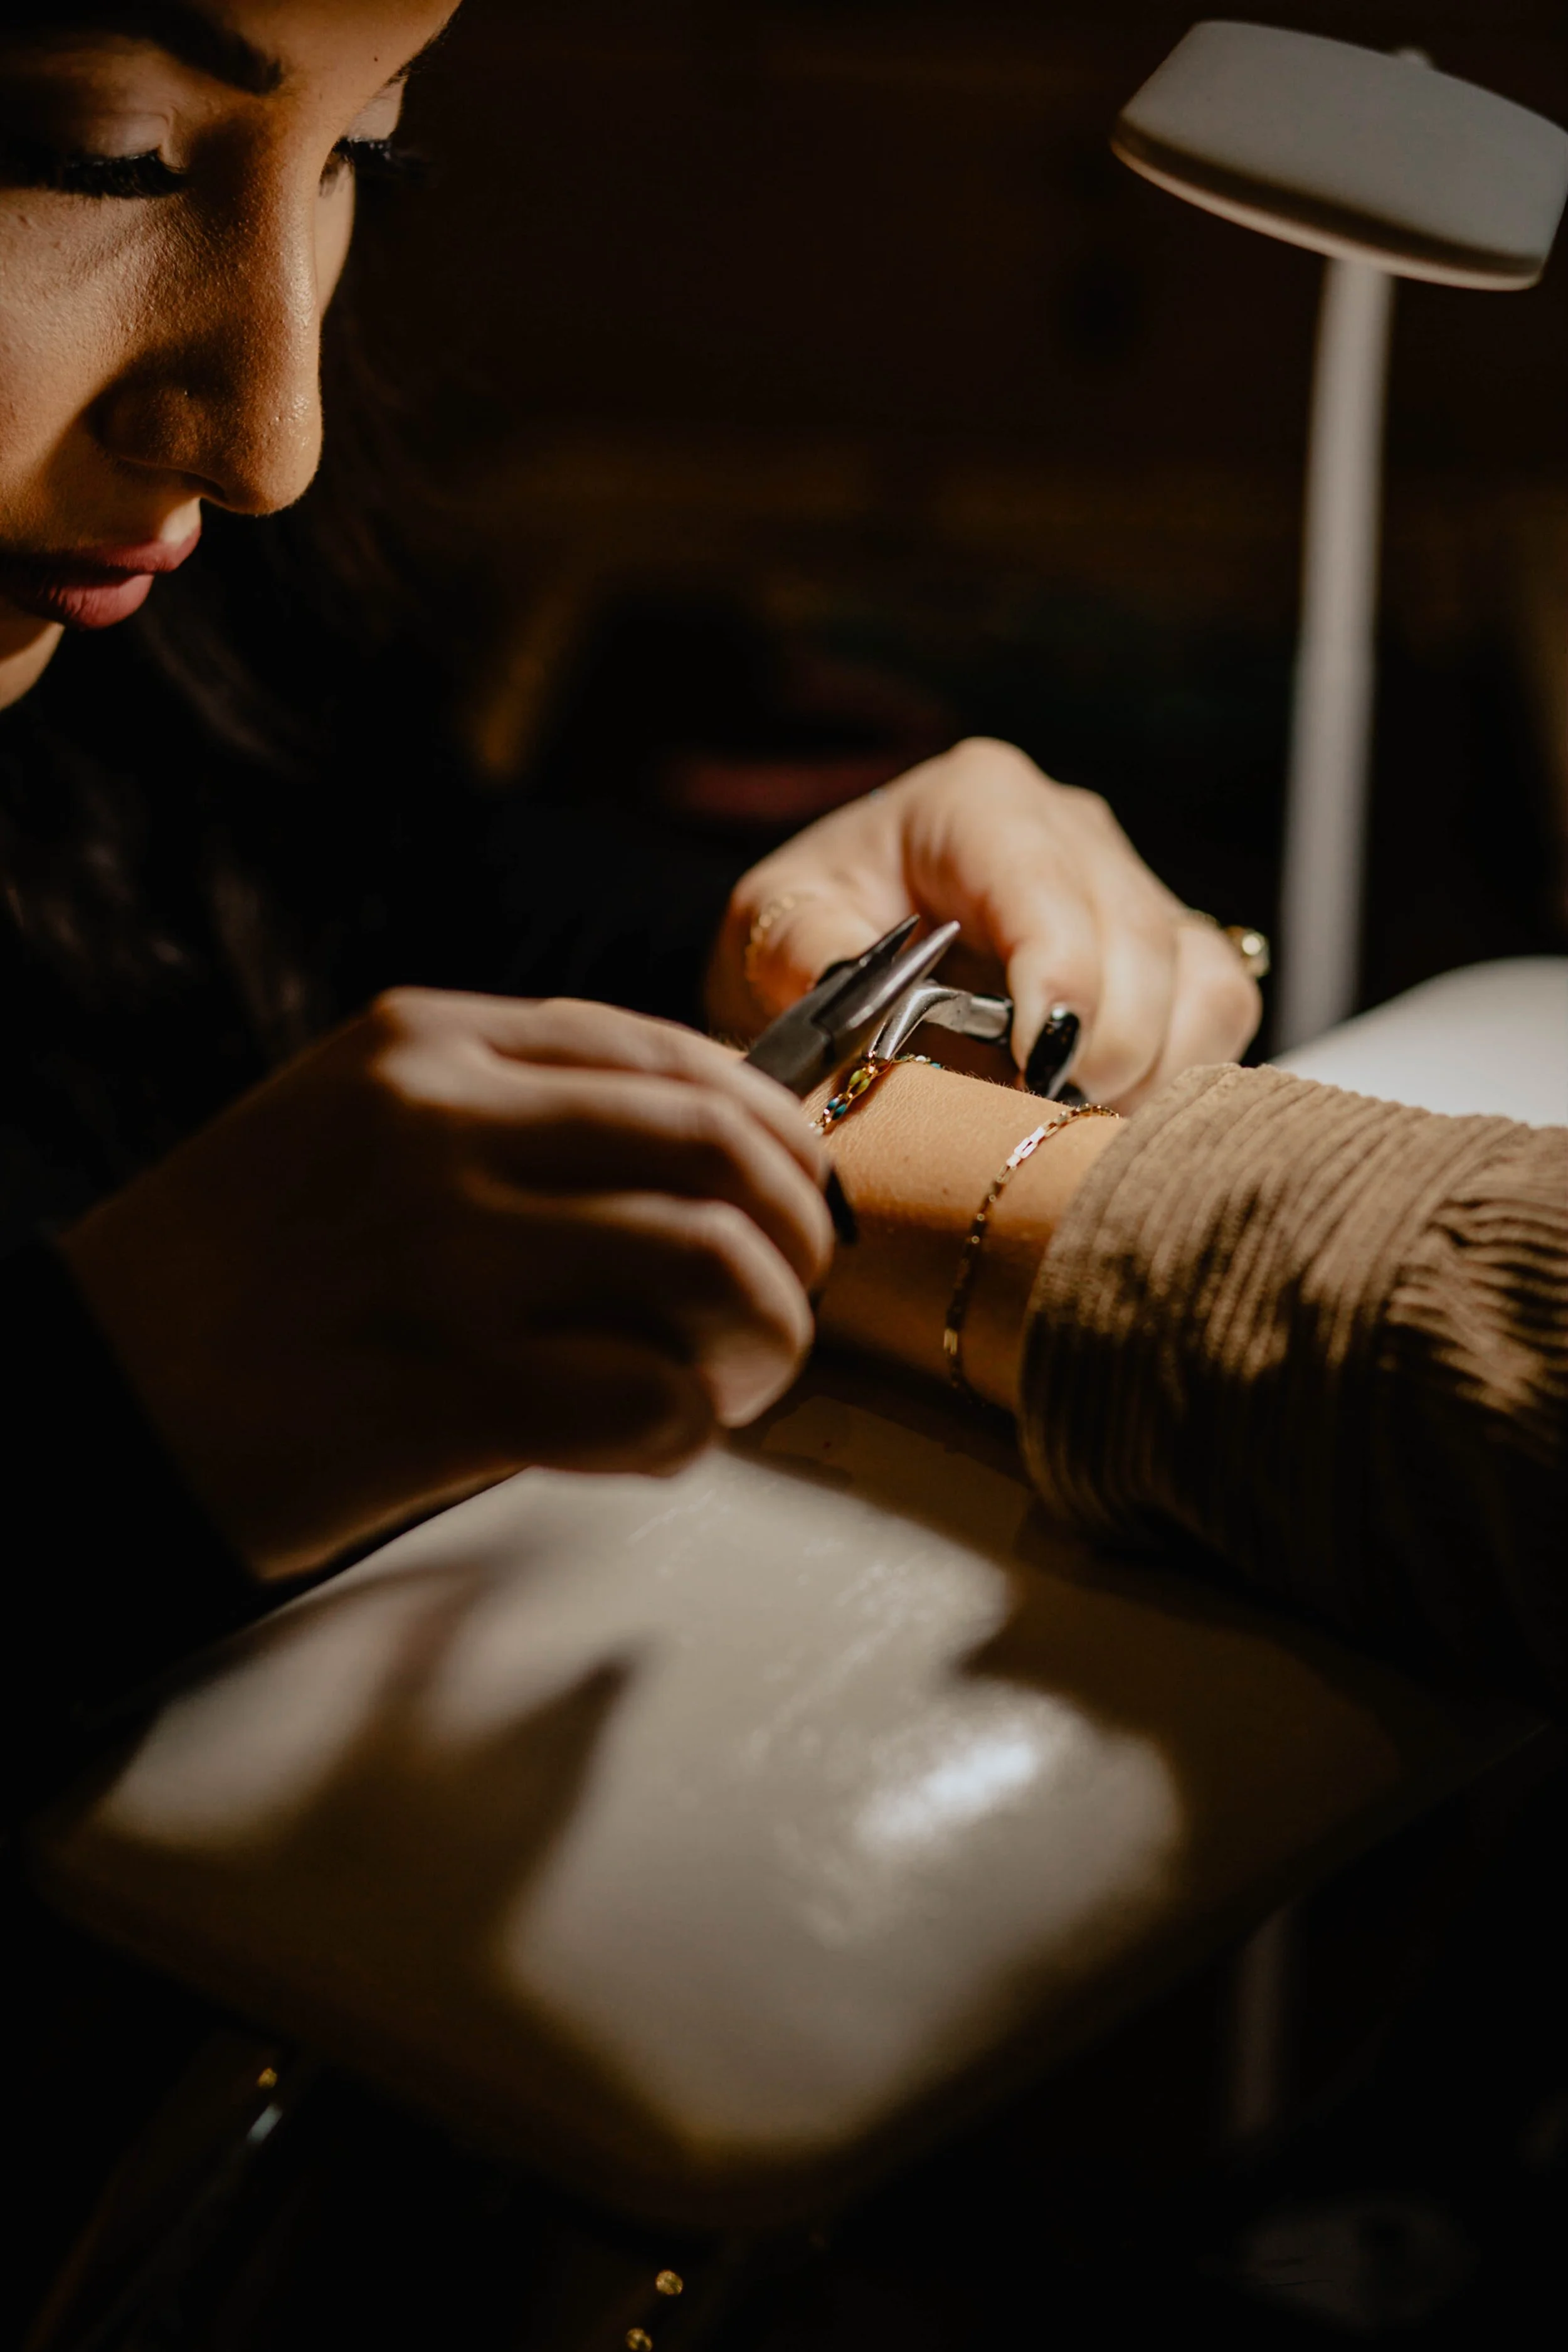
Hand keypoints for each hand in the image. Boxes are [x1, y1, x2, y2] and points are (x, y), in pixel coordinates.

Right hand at [62, 991, 831, 1579]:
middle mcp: (441, 1126)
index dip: (775, 1130)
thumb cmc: (236, 1274)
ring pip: (711, 1264)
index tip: (793, 1192)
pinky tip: (657, 1441)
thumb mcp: (350, 1124)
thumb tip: (703, 1163)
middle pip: (720, 1146)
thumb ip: (507, 1115)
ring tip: (730, 1380)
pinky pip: (645, 1398)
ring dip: (760, 1336)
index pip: (672, 1056)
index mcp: (426, 1045)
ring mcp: (442, 1254)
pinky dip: (685, 1430)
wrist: (87, 1400)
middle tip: (784, 1296)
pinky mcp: (443, 1390)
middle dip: (798, 1230)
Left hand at [709, 738, 1260, 1108]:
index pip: (1046, 886)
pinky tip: (1111, 1117)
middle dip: (1104, 1046)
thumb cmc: (808, 929)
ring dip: (1152, 1069)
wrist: (839, 940)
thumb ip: (812, 959)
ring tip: (1076, 1127)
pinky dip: (1180, 1072)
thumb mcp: (775, 928)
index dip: (1061, 979)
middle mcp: (1072, 828)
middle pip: (1137, 938)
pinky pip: (1219, 1009)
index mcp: (977, 802)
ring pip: (1199, 978)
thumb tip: (870, 1019)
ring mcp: (1132, 885)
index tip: (1041, 1065)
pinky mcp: (1168, 950)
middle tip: (1047, 1124)